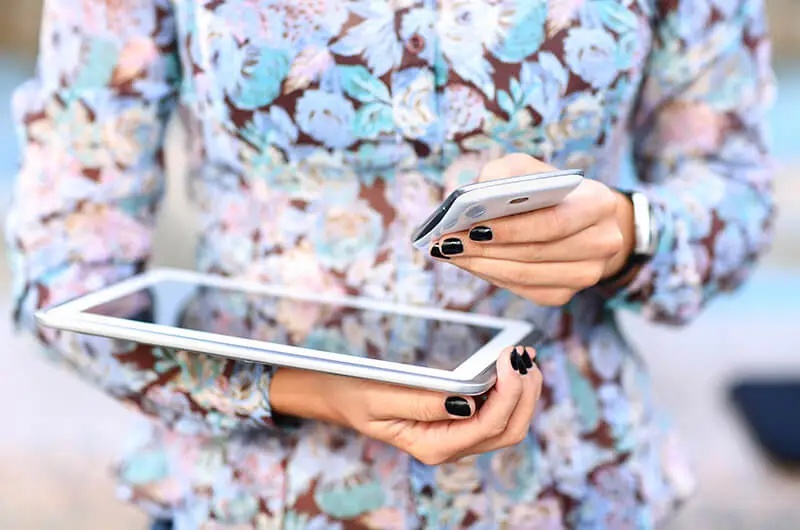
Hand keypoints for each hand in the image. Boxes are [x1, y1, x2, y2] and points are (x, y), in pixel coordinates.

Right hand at [270, 346, 541, 464]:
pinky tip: (514, 368)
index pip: (487, 425)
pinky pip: (497, 415)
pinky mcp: (460, 423)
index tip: (509, 356)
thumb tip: (468, 404)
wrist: (342, 398)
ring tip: (526, 356)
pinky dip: (512, 391)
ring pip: (508, 425)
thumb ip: (422, 402)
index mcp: (432, 445)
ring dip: (524, 392)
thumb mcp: (381, 397)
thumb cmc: (356, 394)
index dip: (508, 392)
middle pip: (508, 430)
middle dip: (525, 393)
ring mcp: (458, 437)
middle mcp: (450, 447)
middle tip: (526, 354)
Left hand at [430, 153, 635, 305]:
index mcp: (598, 204)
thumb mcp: (530, 169)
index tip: (473, 227)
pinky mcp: (565, 294)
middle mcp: (602, 243)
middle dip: (485, 249)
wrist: (582, 220)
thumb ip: (504, 173)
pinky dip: (492, 276)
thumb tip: (472, 195)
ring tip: (450, 252)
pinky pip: (523, 290)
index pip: (553, 223)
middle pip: (535, 254)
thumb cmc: (551, 191)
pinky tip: (470, 263)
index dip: (511, 229)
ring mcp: (587, 274)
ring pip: (526, 276)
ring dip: (482, 266)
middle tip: (448, 242)